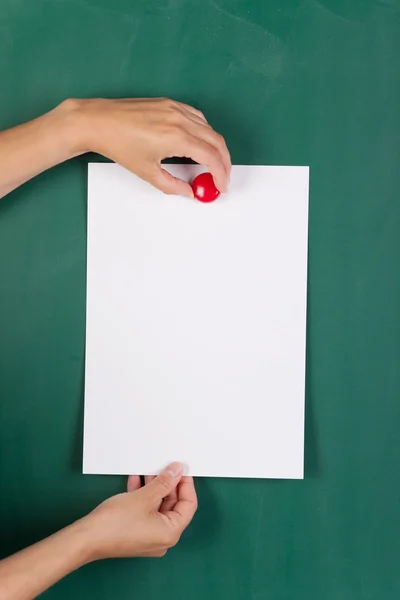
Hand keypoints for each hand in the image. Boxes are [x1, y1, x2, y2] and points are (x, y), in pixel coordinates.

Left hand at [72, 97, 230, 196]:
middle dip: (224, 162)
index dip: (221, 174)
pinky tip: (200, 142)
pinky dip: (204, 131)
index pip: (212, 157)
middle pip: (216, 141)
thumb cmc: (118, 143)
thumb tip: (189, 191)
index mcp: (177, 137)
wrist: (98, 122)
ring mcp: (175, 108)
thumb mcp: (148, 172)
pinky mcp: (169, 103)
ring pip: (209, 128)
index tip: (221, 185)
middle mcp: (180, 119)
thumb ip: (173, 185)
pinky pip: (197, 116)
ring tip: (213, 163)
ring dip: (216, 146)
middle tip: (222, 177)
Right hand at [83, 462, 197, 558]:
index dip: (186, 484)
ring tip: (148, 469)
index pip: (188, 504)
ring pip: (157, 506)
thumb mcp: (144, 497)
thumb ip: (164, 483)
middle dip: (168, 483)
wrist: (86, 538)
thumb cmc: (116, 522)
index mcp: (171, 532)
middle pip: (173, 505)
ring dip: (153, 487)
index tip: (181, 468)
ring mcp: (149, 536)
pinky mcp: (136, 533)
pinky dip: (143, 496)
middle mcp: (163, 538)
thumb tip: (178, 470)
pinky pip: (145, 511)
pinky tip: (136, 479)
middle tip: (164, 465)